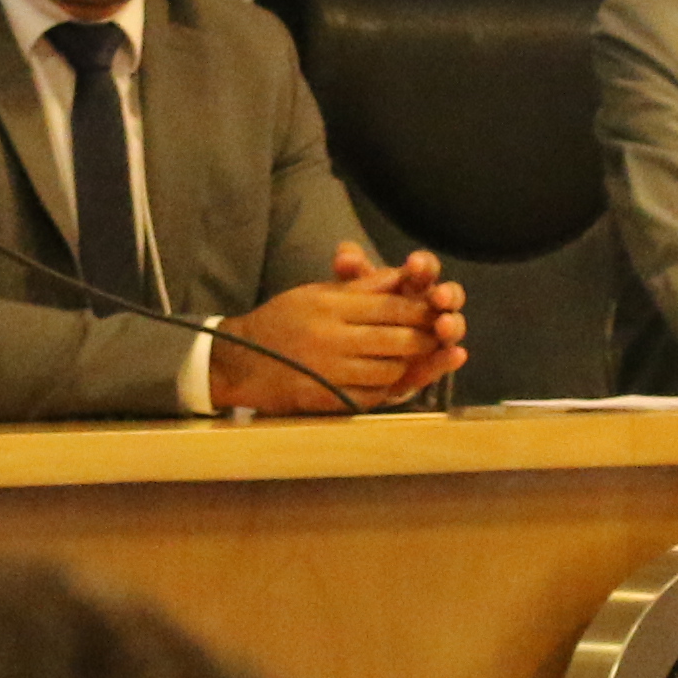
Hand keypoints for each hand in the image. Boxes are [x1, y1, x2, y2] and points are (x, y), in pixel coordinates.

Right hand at [214, 240, 471, 412]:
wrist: (239, 362)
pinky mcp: (327, 400)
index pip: (391, 307)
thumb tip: (400, 278)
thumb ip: (359, 288)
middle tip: (438, 336)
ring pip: (390, 370)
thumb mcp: (315, 293)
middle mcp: (331, 339)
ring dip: (409, 365)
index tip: (437, 309)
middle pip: (398, 339)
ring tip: (416, 357)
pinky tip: (392, 380)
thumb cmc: (280, 320)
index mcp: (330, 307)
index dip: (421, 309)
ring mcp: (329, 372)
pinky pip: (371, 396)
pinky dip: (387, 388)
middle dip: (425, 338)